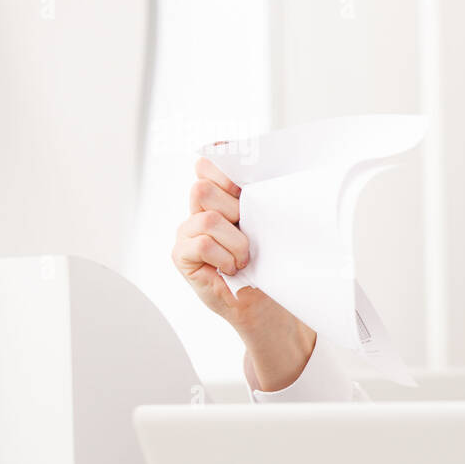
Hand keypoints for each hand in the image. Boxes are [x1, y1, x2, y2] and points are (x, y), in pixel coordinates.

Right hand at [172, 155, 315, 388]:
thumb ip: (263, 196)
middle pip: (203, 184)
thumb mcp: (272, 224)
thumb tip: (283, 170)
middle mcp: (201, 208)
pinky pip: (201, 243)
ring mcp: (187, 230)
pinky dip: (224, 256)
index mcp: (223, 193)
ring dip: (236, 241)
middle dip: (234, 208)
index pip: (209, 159)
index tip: (246, 182)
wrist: (268, 304)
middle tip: (249, 230)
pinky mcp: (181, 254)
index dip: (223, 163)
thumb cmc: (271, 264)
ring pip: (207, 217)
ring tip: (244, 257)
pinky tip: (232, 268)